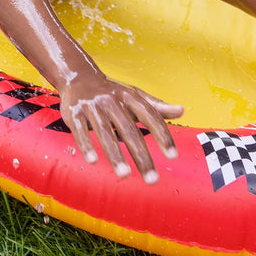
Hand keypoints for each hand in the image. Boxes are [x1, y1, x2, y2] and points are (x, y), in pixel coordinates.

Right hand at [58, 72, 182, 182]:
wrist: (78, 75)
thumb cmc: (111, 91)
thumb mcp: (134, 94)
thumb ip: (156, 106)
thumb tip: (182, 111)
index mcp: (129, 96)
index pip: (149, 116)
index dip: (162, 135)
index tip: (173, 156)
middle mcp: (111, 100)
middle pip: (128, 130)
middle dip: (141, 156)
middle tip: (152, 180)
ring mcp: (92, 106)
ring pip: (104, 132)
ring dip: (114, 154)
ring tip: (125, 175)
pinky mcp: (73, 112)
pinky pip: (80, 129)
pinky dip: (86, 144)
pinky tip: (93, 161)